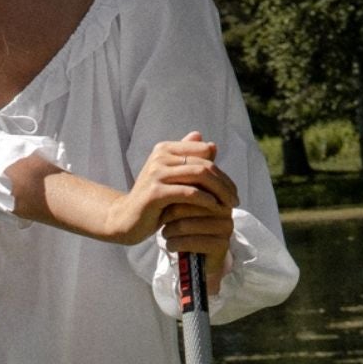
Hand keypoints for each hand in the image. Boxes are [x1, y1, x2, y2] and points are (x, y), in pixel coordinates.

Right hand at [106, 132, 234, 247]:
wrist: (126, 219)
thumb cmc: (154, 200)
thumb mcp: (172, 178)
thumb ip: (189, 161)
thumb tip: (211, 144)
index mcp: (165, 149)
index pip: (204, 152)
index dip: (221, 170)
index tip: (231, 188)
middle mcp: (160, 156)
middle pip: (204, 163)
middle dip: (225, 182)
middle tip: (236, 199)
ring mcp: (156, 173)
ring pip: (199, 175)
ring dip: (220, 191)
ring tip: (230, 205)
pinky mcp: (155, 192)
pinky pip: (189, 193)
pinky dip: (206, 200)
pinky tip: (216, 209)